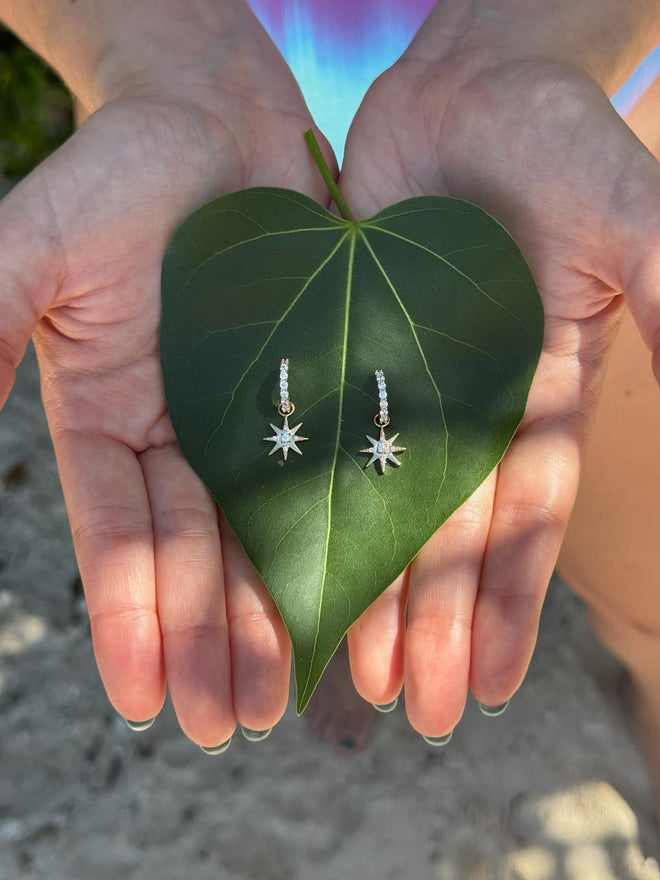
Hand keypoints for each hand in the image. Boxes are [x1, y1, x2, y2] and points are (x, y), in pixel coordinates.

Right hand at [0, 8, 335, 746]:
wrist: (216, 117)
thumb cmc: (119, 172)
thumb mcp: (35, 250)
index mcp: (110, 418)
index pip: (118, 535)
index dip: (130, 615)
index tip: (142, 699)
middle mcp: (182, 433)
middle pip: (197, 555)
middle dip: (209, 640)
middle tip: (228, 722)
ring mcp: (253, 415)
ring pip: (263, 534)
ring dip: (270, 617)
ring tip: (282, 699)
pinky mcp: (318, 388)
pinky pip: (331, 474)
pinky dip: (338, 541)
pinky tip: (350, 607)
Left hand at [338, 7, 659, 735]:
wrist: (468, 90)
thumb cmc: (560, 143)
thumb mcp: (633, 221)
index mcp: (538, 394)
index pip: (523, 519)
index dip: (505, 605)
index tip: (485, 688)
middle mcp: (465, 404)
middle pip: (444, 532)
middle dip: (430, 622)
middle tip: (410, 709)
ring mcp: (397, 380)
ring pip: (377, 502)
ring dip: (368, 587)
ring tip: (351, 674)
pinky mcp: (336, 347)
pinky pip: (316, 435)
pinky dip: (305, 501)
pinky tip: (287, 567)